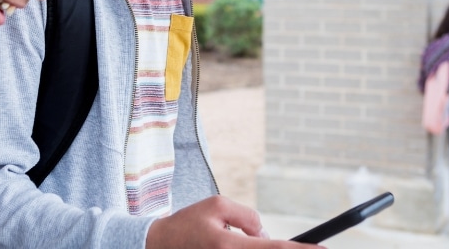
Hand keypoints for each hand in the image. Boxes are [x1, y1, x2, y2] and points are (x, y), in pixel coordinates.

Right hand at [146, 196, 323, 248]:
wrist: (159, 246)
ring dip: (260, 247)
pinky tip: (236, 241)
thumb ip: (246, 216)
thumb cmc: (187, 224)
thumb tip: (264, 233)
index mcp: (230, 246)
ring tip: (229, 234)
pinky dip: (248, 248)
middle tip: (289, 242)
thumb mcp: (217, 205)